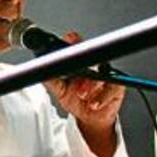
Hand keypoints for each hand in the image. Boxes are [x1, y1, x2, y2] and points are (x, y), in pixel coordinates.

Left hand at [42, 32, 124, 156]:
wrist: (89, 117)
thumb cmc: (75, 98)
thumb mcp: (59, 90)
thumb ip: (50, 80)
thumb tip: (39, 70)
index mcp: (80, 63)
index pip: (78, 48)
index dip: (75, 41)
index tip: (70, 39)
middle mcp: (94, 66)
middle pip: (92, 60)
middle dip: (84, 65)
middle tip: (76, 75)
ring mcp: (106, 76)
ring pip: (102, 74)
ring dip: (90, 85)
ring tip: (81, 94)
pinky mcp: (117, 87)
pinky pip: (112, 89)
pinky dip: (101, 97)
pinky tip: (93, 104)